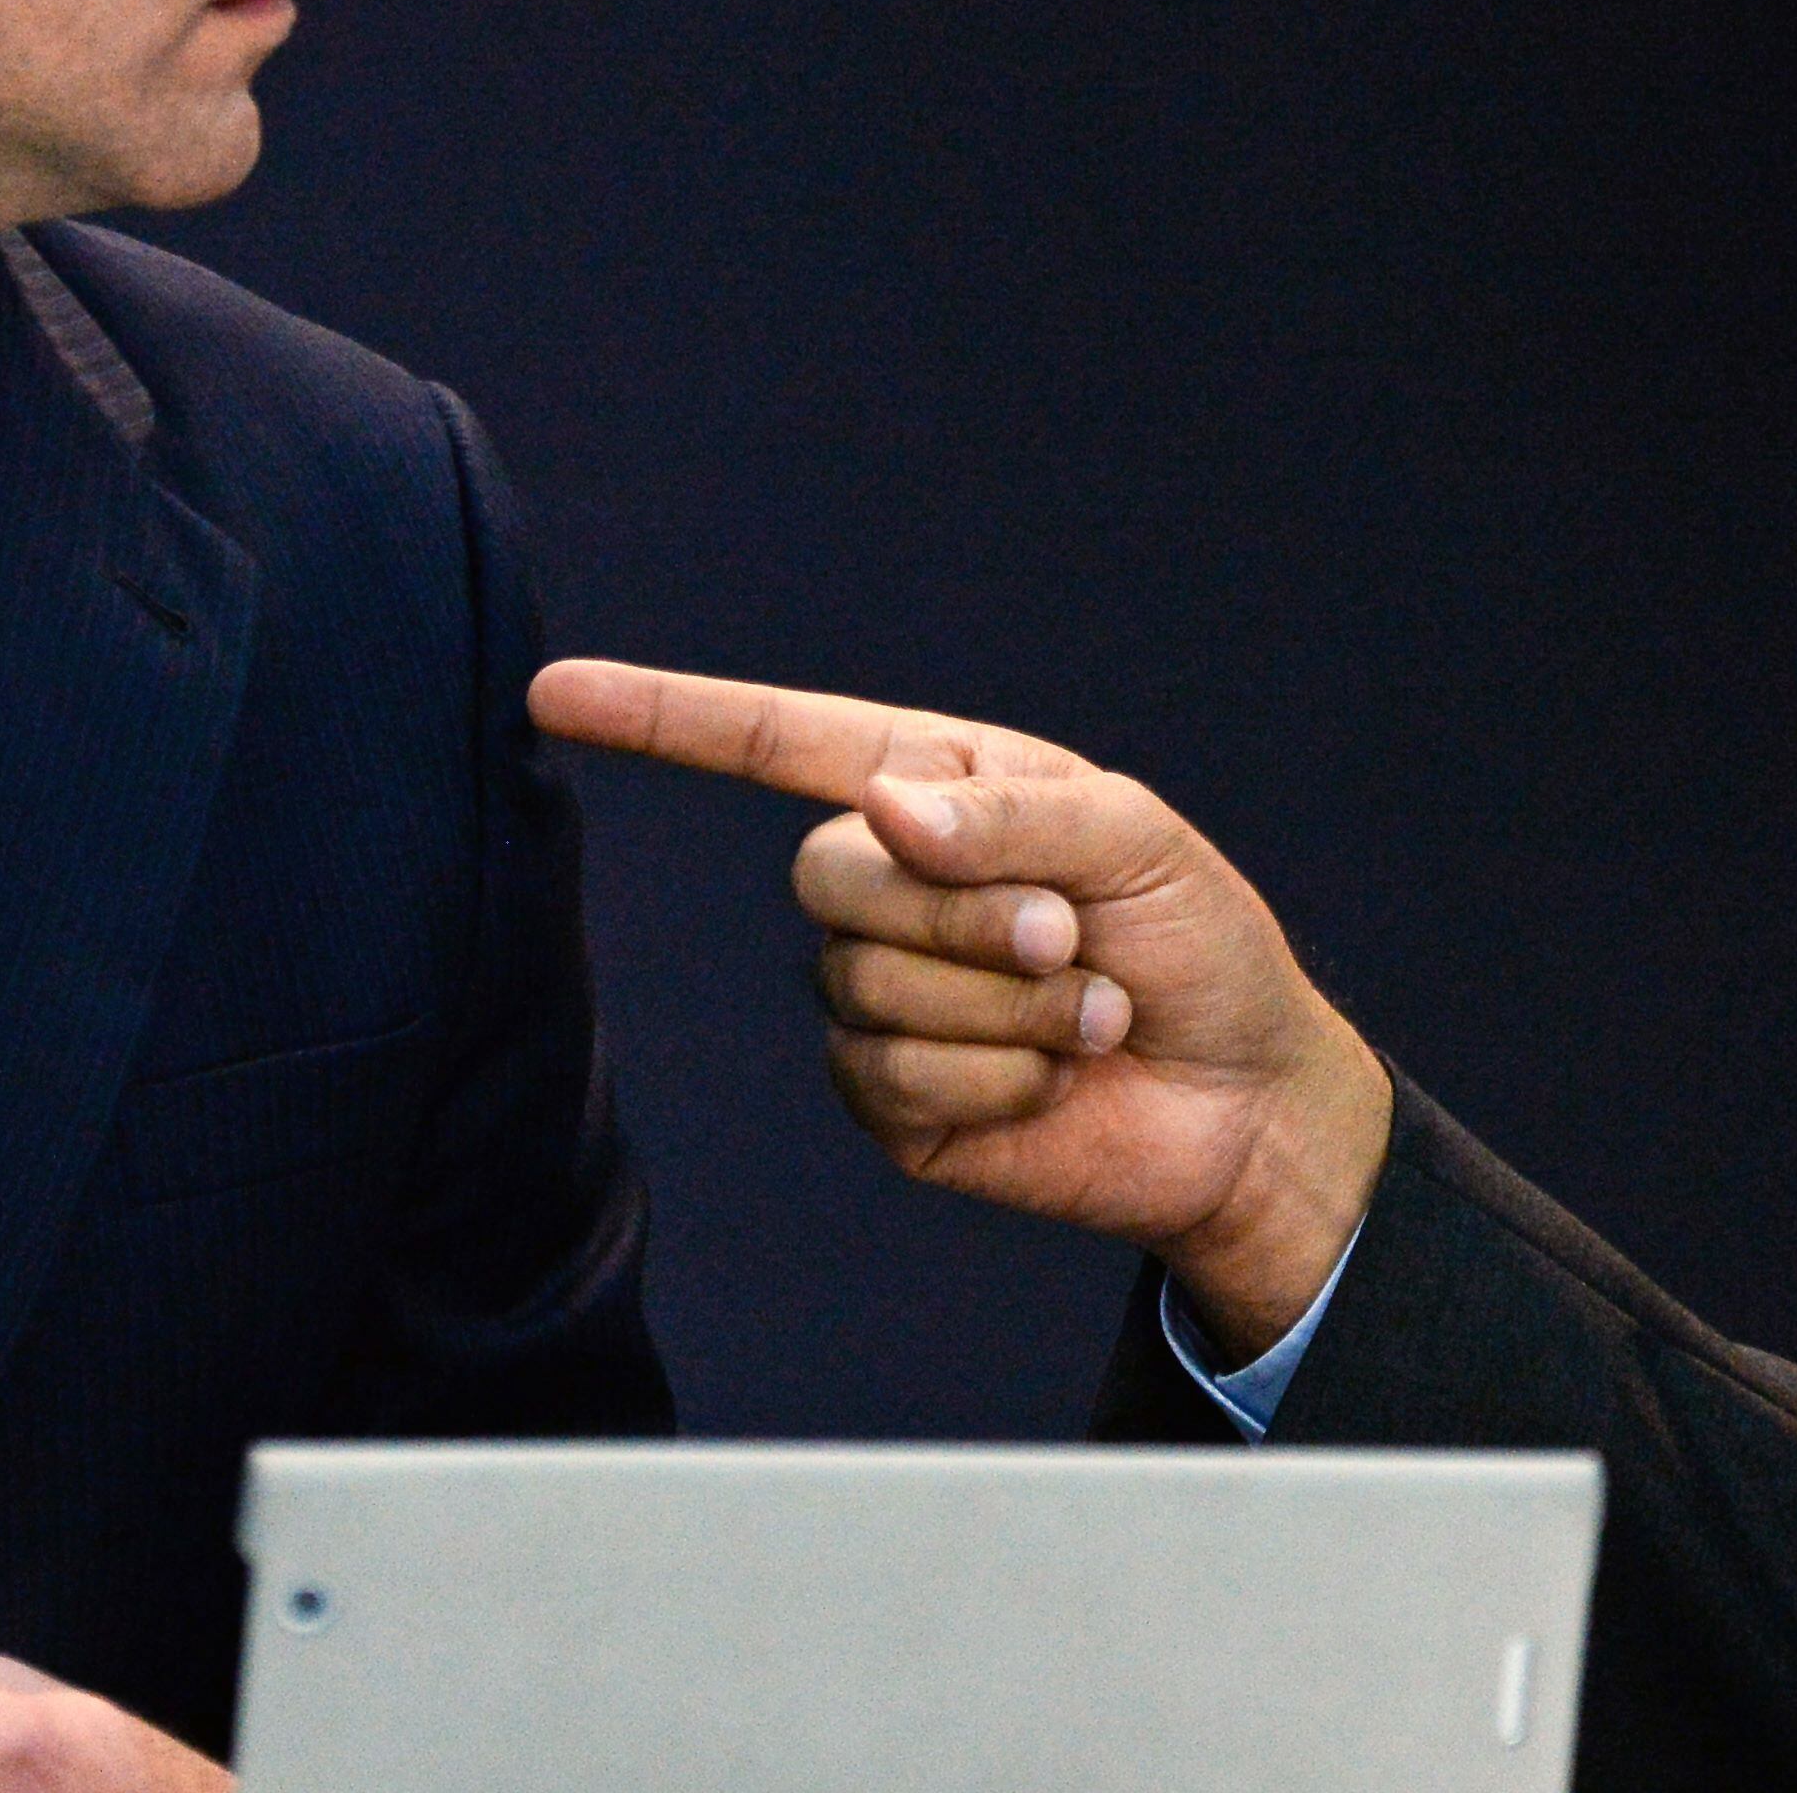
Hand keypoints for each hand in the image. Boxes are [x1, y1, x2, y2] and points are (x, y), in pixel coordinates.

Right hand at [532, 660, 1392, 1360]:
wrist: (1246, 1102)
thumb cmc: (1201, 943)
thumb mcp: (1132, 839)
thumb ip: (1007, 815)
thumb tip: (879, 809)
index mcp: (936, 788)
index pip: (773, 743)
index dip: (662, 719)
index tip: (550, 694)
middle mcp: (890, 883)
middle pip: (828, 874)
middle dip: (967, 912)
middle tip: (1074, 938)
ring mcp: (878, 995)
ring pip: (863, 982)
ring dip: (1004, 1002)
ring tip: (1088, 1012)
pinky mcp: (892, 1099)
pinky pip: (888, 1074)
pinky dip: (997, 1074)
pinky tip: (1054, 1078)